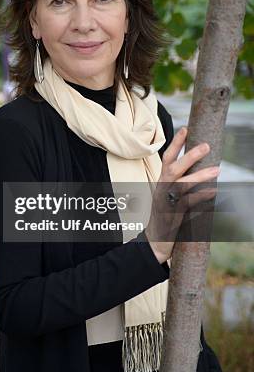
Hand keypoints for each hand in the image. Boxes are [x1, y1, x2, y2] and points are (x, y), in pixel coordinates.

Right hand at [145, 126, 219, 262]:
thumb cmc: (163, 218)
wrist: (152, 242)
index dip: (175, 144)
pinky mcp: (173, 215)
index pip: (166, 159)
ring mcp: (166, 202)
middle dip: (189, 156)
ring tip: (217, 169)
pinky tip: (214, 192)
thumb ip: (178, 185)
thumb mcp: (167, 197)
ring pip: (182, 185)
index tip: (185, 128)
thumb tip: (197, 174)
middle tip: (206, 146)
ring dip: (200, 176)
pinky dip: (202, 197)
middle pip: (173, 168)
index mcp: (161, 182)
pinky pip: (188, 204)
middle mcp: (162, 189)